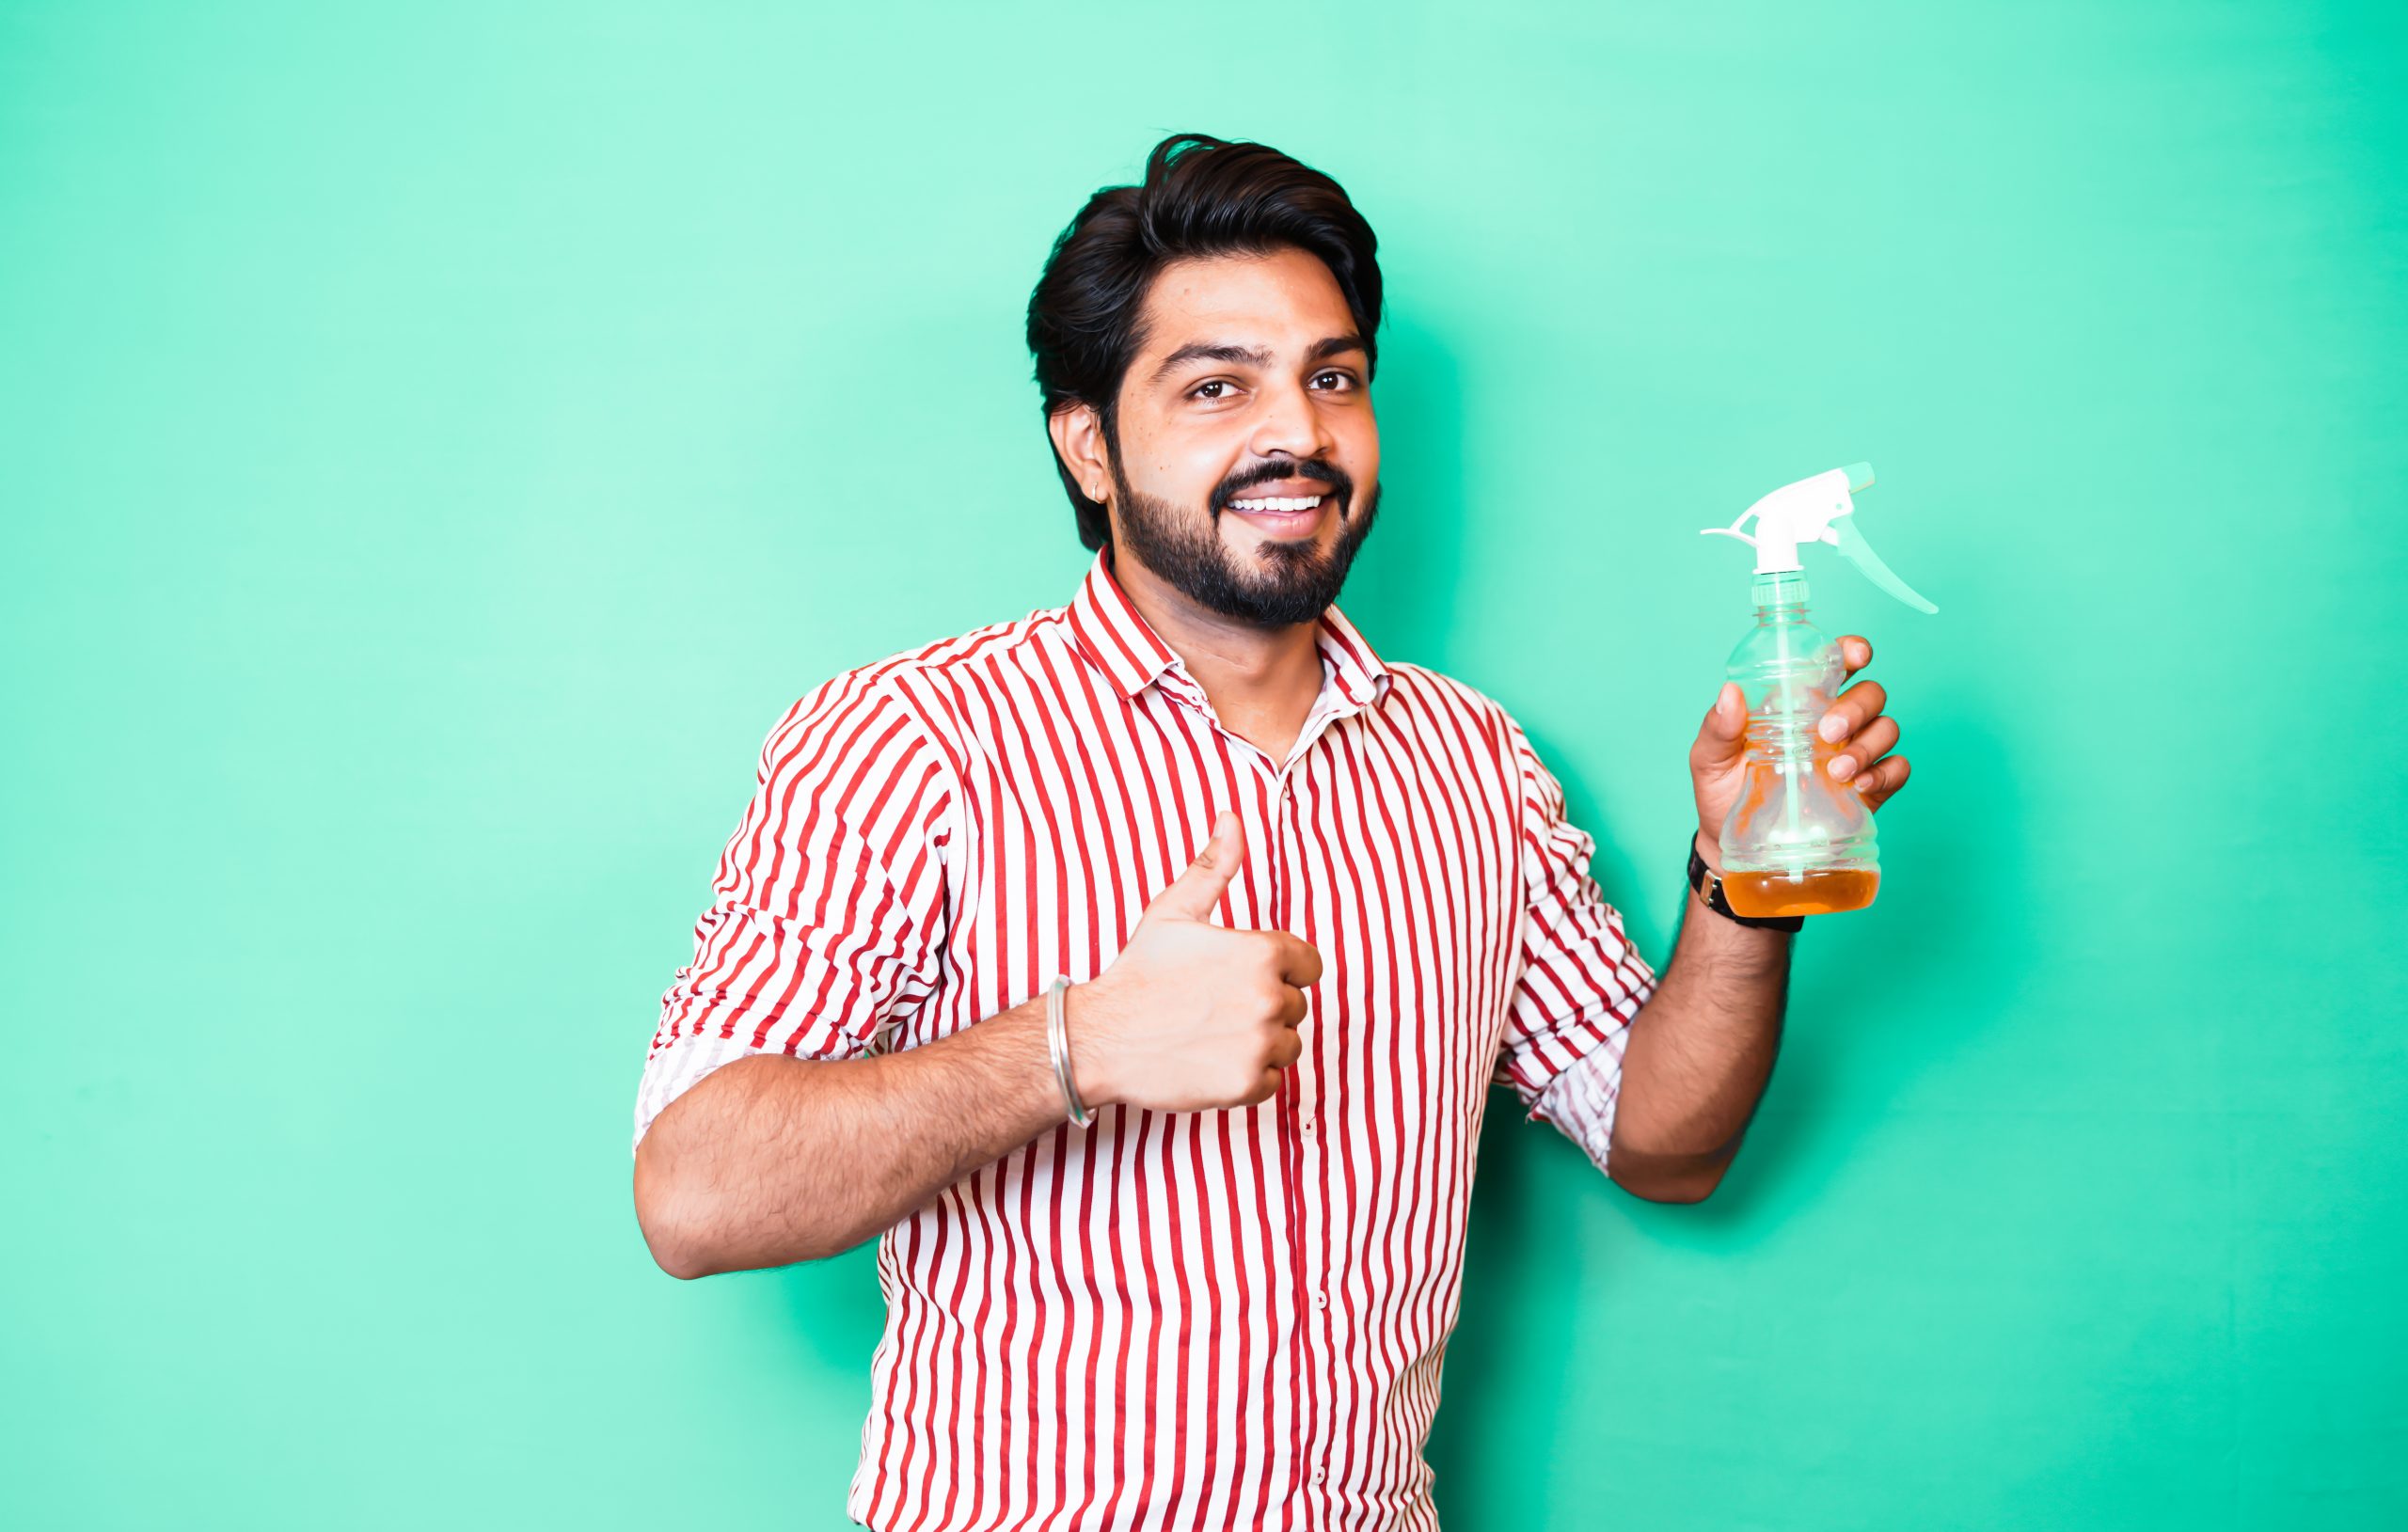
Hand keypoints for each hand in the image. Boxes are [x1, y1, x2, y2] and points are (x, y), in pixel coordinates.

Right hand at [1067, 812, 1320, 1112]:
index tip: (1242, 977)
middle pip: (1295, 1005)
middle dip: (1263, 1005)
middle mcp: (1269, 998)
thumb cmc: (1138, 973)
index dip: (1279, 969)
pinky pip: (1271, 1080)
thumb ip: (1214, 867)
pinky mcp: (1248, 1085)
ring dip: (1260, 1042)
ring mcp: (1261, 1043)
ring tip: (1213, 1033)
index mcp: (1263, 952)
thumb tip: (1233, 819)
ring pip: (1287, 1044)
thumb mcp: (1174, 911)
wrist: (1101, 1038)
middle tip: (1214, 1006)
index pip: (1308, 964)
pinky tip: (1210, 1059)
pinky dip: (1247, 1076)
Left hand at [1690, 635, 1912, 868]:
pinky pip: (1897, 769)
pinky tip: (1860, 786)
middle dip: (1856, 707)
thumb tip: (1730, 693)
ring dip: (1868, 745)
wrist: (1733, 846)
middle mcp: (1833, 723)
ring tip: (1837, 772)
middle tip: (1827, 733)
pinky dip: (1886, 772)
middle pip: (1870, 694)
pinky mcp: (1868, 789)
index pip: (1835, 665)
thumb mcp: (1710, 758)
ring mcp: (1854, 754)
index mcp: (1799, 704)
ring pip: (1887, 728)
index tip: (1856, 655)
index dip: (1852, 651)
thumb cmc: (1722, 792)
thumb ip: (1718, 727)